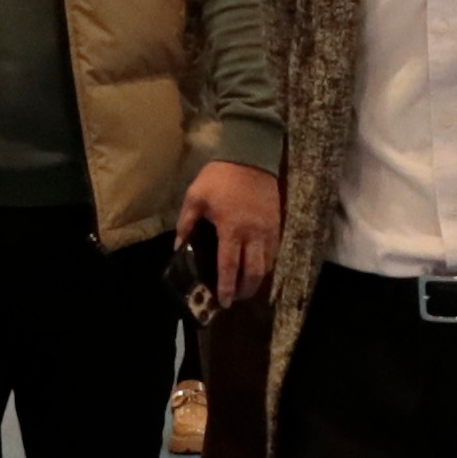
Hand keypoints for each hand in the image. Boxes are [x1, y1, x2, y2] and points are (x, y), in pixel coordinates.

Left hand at [185, 159, 282, 307]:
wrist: (250, 156)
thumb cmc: (220, 177)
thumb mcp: (195, 197)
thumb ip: (186, 224)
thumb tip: (178, 247)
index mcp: (231, 229)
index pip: (229, 266)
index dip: (227, 287)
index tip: (224, 301)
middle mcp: (253, 234)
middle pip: (253, 272)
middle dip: (245, 289)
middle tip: (236, 298)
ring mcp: (268, 230)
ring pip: (267, 264)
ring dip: (257, 279)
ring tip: (245, 285)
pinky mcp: (277, 224)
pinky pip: (274, 251)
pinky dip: (265, 263)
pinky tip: (256, 265)